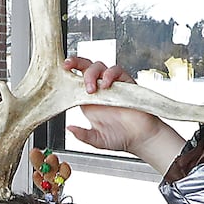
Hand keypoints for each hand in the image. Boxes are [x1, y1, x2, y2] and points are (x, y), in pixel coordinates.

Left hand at [63, 57, 182, 170]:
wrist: (141, 138)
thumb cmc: (120, 138)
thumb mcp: (97, 140)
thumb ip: (83, 135)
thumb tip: (70, 129)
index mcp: (89, 101)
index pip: (76, 80)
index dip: (69, 72)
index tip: (62, 69)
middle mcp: (99, 91)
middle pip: (85, 67)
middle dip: (76, 63)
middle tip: (70, 67)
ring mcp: (112, 85)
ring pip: (99, 66)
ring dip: (92, 73)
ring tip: (91, 89)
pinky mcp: (126, 83)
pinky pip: (116, 71)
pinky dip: (110, 74)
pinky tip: (107, 85)